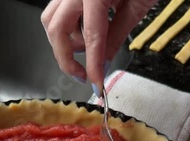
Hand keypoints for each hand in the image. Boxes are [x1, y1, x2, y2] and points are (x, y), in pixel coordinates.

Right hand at [41, 0, 156, 94]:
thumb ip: (116, 36)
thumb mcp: (137, 6)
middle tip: (83, 75)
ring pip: (52, 21)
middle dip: (66, 58)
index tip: (96, 84)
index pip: (91, 38)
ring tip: (87, 50)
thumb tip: (103, 63)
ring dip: (65, 42)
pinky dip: (69, 28)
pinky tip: (85, 34)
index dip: (92, 66)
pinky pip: (59, 12)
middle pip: (56, 30)